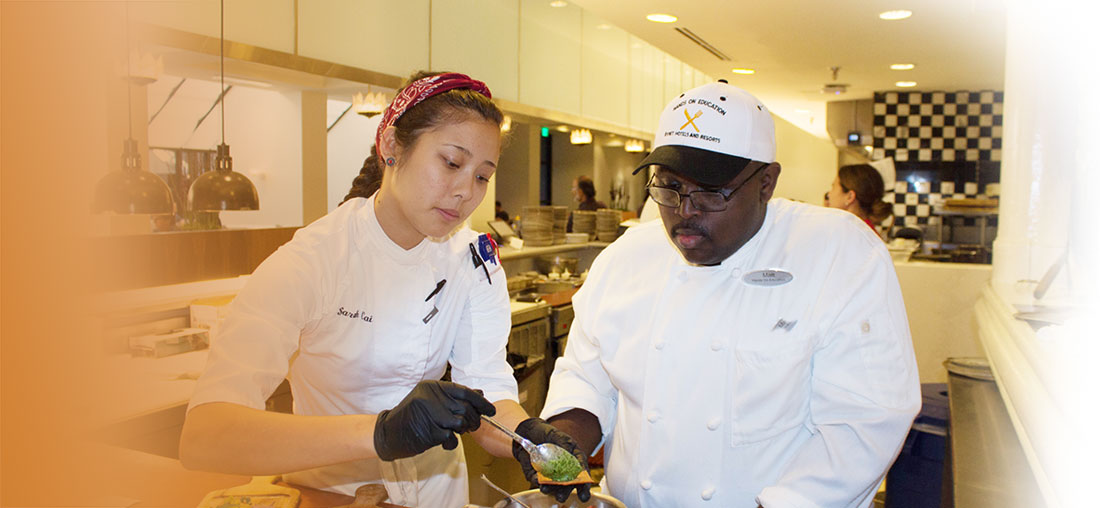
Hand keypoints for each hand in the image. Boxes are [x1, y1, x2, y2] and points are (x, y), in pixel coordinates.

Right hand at [373, 380, 495, 460]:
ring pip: (460, 423)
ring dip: (462, 431)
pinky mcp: (428, 431)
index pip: (464, 391)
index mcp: (432, 386)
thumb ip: (455, 398)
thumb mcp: (432, 401)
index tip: (491, 410)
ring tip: (454, 432)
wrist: (388, 433)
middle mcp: (430, 397)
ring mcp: (429, 414)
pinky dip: (451, 442)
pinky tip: (443, 442)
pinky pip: (451, 437)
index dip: (480, 401)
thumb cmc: (413, 417)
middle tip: (471, 426)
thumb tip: (480, 393)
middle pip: (465, 408)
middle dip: (474, 420)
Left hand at [512, 417, 591, 502]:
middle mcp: (563, 471)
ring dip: (550, 490)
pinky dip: (537, 482)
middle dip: (565, 492)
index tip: (584, 490)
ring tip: (546, 489)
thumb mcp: (557, 435)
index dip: (584, 483)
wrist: (528, 432)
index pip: (581, 473)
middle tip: (562, 497)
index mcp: (573, 459)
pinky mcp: (536, 476)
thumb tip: (570, 455)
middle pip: (568, 485)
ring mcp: (550, 475)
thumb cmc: (546, 433)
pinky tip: (537, 480)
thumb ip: (564, 446)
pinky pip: (537, 481)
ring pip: (553, 486)